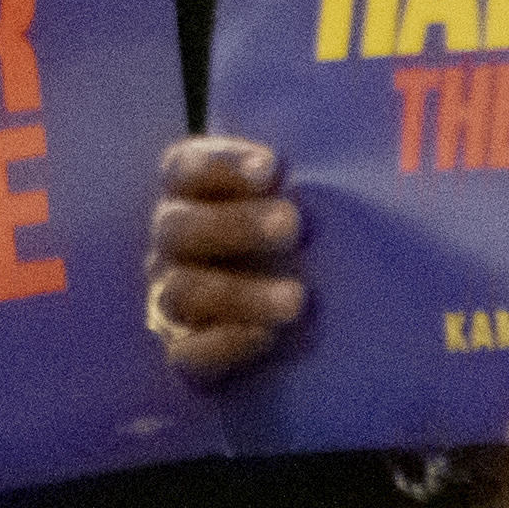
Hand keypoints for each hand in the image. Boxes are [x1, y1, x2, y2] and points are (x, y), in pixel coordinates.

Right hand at [148, 137, 301, 383]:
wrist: (295, 319)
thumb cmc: (301, 242)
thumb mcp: (299, 204)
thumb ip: (303, 184)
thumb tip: (336, 153)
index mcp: (190, 197)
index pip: (182, 169)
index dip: (219, 166)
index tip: (271, 168)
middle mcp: (173, 244)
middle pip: (178, 229)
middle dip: (234, 225)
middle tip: (290, 224)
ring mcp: (172, 298)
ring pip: (182, 293)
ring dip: (239, 294)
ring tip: (296, 299)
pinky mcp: (185, 351)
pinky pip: (188, 353)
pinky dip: (224, 344)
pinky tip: (266, 337)